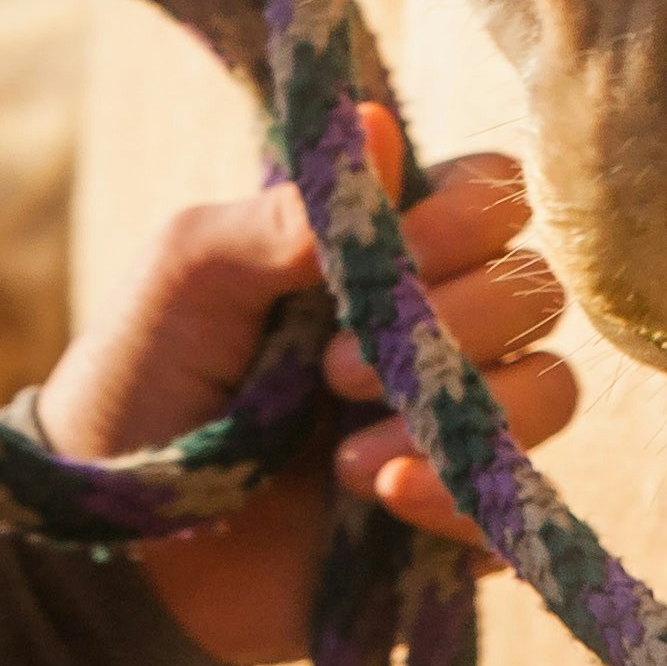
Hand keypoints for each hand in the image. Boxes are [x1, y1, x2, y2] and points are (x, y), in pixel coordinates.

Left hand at [44, 114, 578, 665]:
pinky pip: (515, 498)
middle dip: (458, 322)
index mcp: (387, 252)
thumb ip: (283, 215)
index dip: (473, 217)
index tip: (406, 247)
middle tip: (336, 369)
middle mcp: (436, 328)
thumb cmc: (146, 378)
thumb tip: (374, 123)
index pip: (495, 200)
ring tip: (349, 460)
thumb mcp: (191, 277)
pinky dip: (460, 495)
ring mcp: (452, 425)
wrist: (118, 542)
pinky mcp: (454, 519)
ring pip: (549, 390)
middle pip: (535, 292)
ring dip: (466, 412)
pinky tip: (383, 499)